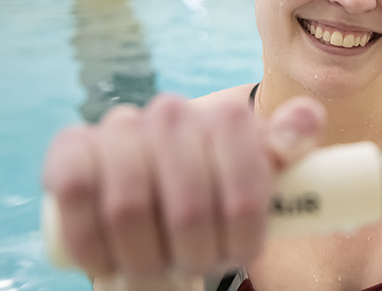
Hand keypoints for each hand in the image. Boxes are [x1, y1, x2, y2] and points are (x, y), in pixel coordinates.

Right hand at [42, 93, 325, 279]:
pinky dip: (90, 241)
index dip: (244, 233)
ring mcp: (121, 127)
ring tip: (156, 270)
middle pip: (189, 207)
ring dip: (143, 260)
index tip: (240, 254)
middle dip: (193, 256)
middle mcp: (172, 111)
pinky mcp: (72, 147)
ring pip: (130, 207)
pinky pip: (72, 193)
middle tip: (195, 270)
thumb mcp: (261, 172)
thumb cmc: (219, 186)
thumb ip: (288, 144)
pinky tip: (108, 260)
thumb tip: (309, 116)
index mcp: (226, 117)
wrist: (158, 180)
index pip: (247, 183)